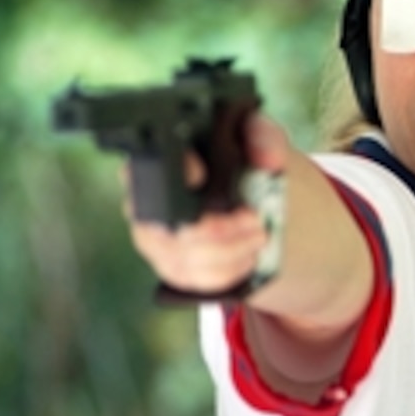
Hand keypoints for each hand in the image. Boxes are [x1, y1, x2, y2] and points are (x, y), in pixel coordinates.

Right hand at [126, 114, 288, 293]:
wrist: (257, 200)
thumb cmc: (248, 162)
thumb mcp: (262, 139)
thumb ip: (264, 137)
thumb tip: (267, 160)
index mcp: (164, 161)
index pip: (152, 168)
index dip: (173, 174)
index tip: (203, 177)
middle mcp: (147, 201)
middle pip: (167, 224)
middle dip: (216, 228)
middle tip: (255, 218)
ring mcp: (155, 238)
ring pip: (183, 257)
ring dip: (230, 252)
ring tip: (259, 237)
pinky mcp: (171, 266)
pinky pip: (192, 279)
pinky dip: (227, 272)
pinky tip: (248, 257)